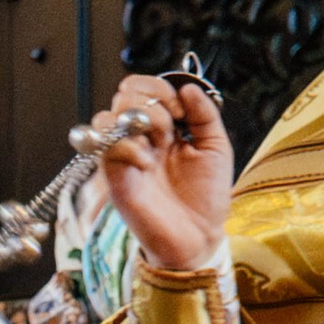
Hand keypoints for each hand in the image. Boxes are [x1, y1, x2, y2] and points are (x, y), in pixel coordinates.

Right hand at [85, 73, 232, 277]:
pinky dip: (129, 147)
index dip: (162, 89)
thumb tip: (188, 87)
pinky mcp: (114, 177)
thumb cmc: (206, 197)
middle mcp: (139, 137)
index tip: (183, 112)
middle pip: (125, 94)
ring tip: (157, 143)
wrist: (199, 236)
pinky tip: (148, 163)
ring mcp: (125, 156)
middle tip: (171, 129)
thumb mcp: (216, 147)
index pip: (145, 88)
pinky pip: (107, 146)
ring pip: (107, 115)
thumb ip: (204, 114)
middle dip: (152, 102)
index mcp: (162, 127)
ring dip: (137, 120)